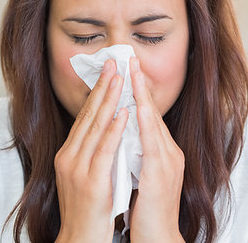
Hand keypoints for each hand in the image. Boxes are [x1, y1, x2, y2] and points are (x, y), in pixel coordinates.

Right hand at [54, 59, 128, 242]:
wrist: (79, 237)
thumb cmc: (85, 209)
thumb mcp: (81, 175)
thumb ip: (87, 153)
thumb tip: (101, 132)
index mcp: (67, 154)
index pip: (83, 118)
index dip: (96, 94)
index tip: (106, 75)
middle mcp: (69, 156)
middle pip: (87, 116)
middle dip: (102, 88)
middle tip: (113, 64)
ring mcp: (78, 167)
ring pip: (95, 127)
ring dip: (108, 100)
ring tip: (119, 78)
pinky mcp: (91, 179)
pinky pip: (104, 149)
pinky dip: (114, 128)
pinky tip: (122, 111)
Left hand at [128, 57, 184, 242]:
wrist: (157, 236)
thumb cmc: (144, 206)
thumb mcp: (138, 172)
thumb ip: (132, 151)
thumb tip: (118, 133)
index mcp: (159, 151)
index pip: (146, 115)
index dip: (136, 93)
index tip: (126, 71)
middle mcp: (166, 151)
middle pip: (151, 111)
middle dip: (139, 84)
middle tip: (130, 60)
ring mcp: (166, 160)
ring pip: (152, 120)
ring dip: (141, 95)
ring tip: (133, 72)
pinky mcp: (160, 172)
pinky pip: (150, 141)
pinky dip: (142, 122)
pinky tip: (134, 107)